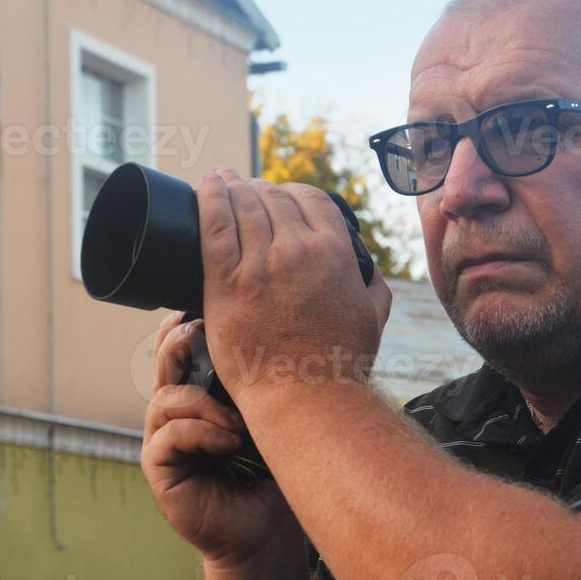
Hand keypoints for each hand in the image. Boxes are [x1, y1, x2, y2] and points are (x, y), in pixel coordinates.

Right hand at [141, 311, 301, 566]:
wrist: (268, 532)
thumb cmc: (274, 475)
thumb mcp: (273, 420)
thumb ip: (266, 386)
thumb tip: (281, 337)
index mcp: (201, 395)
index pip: (181, 352)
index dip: (184, 327)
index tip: (205, 310)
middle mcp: (178, 413)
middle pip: (164, 365)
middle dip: (179, 343)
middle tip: (201, 332)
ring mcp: (165, 440)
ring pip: (167, 398)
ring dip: (203, 403)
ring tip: (238, 423)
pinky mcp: (160, 469)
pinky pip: (169, 436)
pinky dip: (201, 433)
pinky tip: (229, 443)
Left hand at [196, 168, 391, 405]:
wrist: (307, 399)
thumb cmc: (340, 364)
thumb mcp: (374, 316)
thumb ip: (373, 283)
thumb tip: (367, 267)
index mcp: (335, 253)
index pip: (310, 198)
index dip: (291, 191)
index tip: (278, 195)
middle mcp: (299, 251)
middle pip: (272, 197)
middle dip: (258, 188)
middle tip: (245, 191)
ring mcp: (260, 267)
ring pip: (243, 205)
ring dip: (231, 186)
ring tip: (220, 180)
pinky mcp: (226, 285)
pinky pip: (214, 226)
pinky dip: (209, 198)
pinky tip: (206, 184)